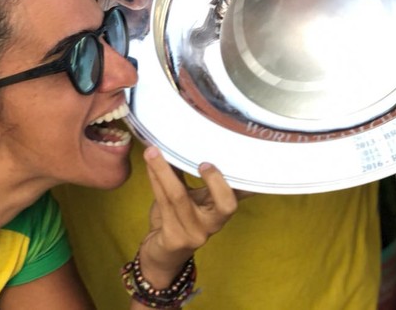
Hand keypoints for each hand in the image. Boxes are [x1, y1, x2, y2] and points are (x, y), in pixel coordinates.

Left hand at [136, 147, 237, 285]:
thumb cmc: (177, 219)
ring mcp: (195, 234)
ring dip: (164, 170)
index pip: (239, 196)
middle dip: (215, 180)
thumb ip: (193, 176)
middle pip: (225, 204)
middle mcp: (213, 225)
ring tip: (153, 151)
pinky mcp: (173, 238)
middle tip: (203, 162)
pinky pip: (163, 203)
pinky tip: (149, 165)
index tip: (244, 164)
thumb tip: (190, 141)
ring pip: (180, 197)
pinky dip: (155, 180)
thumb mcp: (191, 198)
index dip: (246, 184)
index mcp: (220, 212)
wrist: (161, 254)